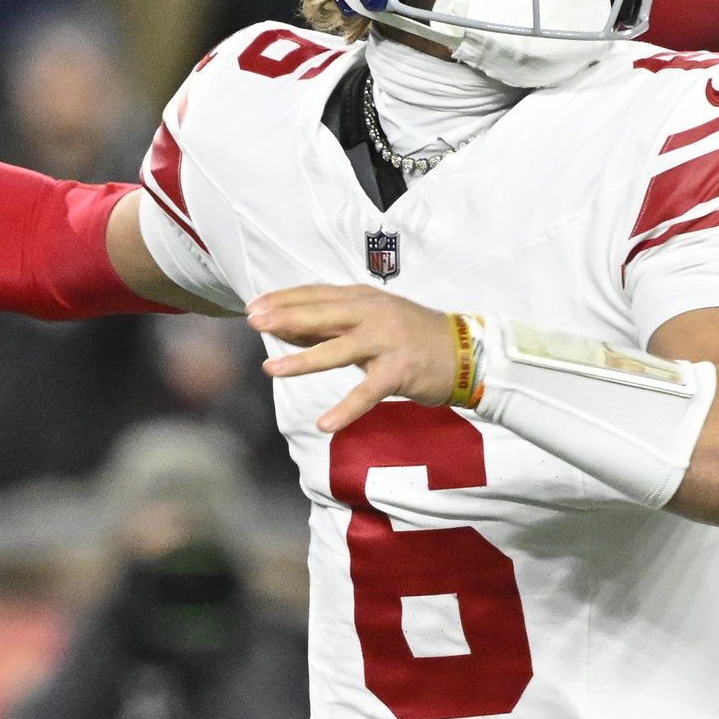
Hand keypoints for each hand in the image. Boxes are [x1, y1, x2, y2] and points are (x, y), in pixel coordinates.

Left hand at [247, 285, 456, 432]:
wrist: (466, 352)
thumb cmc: (411, 336)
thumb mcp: (371, 320)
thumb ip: (333, 324)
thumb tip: (287, 327)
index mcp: (363, 298)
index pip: (316, 294)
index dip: (283, 299)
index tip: (253, 304)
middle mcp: (373, 313)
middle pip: (322, 314)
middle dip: (285, 318)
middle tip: (252, 322)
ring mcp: (387, 340)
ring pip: (338, 350)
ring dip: (303, 361)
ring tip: (271, 369)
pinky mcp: (400, 370)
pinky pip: (367, 392)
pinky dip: (346, 410)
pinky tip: (324, 424)